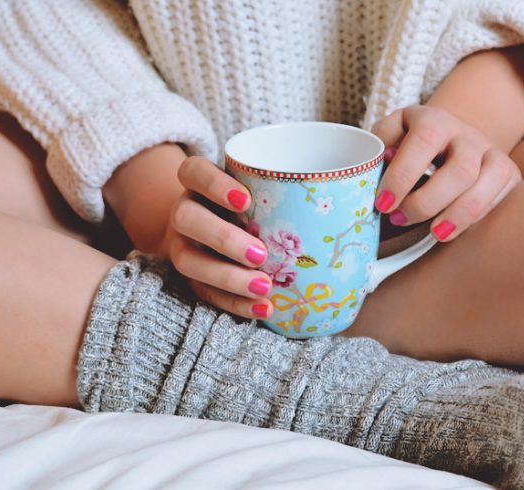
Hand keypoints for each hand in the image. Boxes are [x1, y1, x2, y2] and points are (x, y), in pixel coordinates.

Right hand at [167, 156, 274, 318]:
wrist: (214, 232)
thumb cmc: (249, 206)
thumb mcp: (259, 189)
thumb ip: (281, 190)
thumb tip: (341, 204)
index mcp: (199, 184)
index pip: (193, 172)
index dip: (214, 184)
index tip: (246, 200)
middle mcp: (185, 212)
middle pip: (186, 217)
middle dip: (223, 238)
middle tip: (260, 254)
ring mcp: (182, 246)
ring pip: (187, 260)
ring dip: (227, 277)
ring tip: (264, 287)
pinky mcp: (190, 278)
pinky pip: (205, 293)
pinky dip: (235, 303)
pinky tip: (264, 308)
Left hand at [371, 105, 521, 240]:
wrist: (450, 139)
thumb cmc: (409, 147)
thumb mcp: (390, 138)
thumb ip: (378, 150)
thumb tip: (374, 169)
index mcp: (434, 120)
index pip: (424, 141)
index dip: (403, 175)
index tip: (382, 204)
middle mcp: (468, 134)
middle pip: (461, 170)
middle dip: (428, 202)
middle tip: (400, 219)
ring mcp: (492, 153)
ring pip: (488, 183)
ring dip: (460, 215)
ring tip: (434, 234)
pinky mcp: (509, 174)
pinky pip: (503, 198)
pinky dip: (478, 219)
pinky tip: (454, 231)